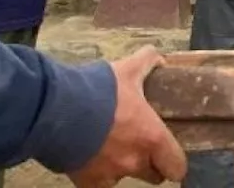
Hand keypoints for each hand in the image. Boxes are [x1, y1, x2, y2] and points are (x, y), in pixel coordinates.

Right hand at [68, 47, 186, 186]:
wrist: (56, 109)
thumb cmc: (98, 90)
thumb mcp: (126, 69)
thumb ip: (147, 62)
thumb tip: (158, 58)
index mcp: (152, 138)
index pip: (177, 167)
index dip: (174, 160)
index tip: (166, 151)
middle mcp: (135, 162)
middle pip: (153, 175)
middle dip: (149, 163)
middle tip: (138, 144)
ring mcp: (110, 175)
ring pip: (123, 177)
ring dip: (120, 165)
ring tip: (107, 143)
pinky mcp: (87, 182)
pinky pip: (98, 183)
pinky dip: (95, 172)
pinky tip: (88, 153)